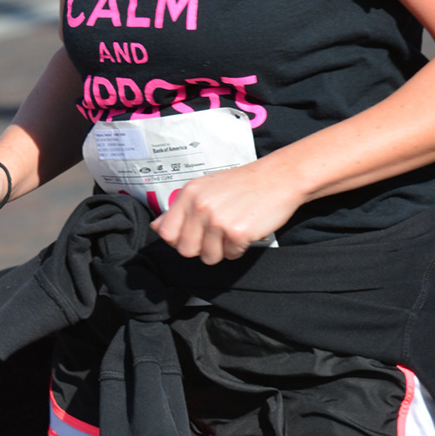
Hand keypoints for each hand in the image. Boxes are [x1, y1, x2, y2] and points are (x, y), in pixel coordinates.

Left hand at [150, 159, 304, 264]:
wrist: (278, 178)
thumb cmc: (242, 184)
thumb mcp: (205, 188)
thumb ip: (180, 209)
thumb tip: (156, 227)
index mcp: (189, 194)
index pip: (166, 232)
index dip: (177, 240)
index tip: (192, 236)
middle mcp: (200, 206)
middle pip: (185, 250)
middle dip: (200, 249)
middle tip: (216, 236)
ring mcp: (218, 220)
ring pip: (208, 257)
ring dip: (221, 250)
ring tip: (232, 232)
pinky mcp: (237, 233)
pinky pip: (231, 255)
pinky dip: (239, 249)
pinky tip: (246, 231)